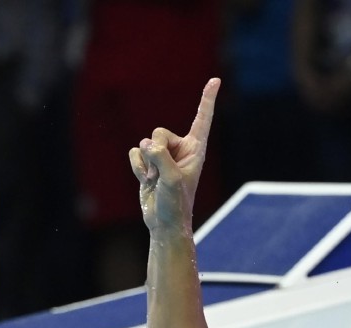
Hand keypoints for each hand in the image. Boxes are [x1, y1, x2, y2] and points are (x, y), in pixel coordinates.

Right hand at [129, 78, 219, 234]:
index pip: (202, 119)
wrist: (164, 223)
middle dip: (156, 152)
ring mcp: (164, 156)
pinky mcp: (149, 163)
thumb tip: (146, 145)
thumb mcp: (171, 179)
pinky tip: (146, 181)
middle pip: (159, 132)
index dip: (207, 99)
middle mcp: (181, 149)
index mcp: (196, 150)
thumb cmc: (175, 204)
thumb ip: (161, 156)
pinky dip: (137, 167)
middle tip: (162, 175)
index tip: (215, 81)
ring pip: (145, 143)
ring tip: (156, 181)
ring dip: (146, 164)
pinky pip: (135, 152)